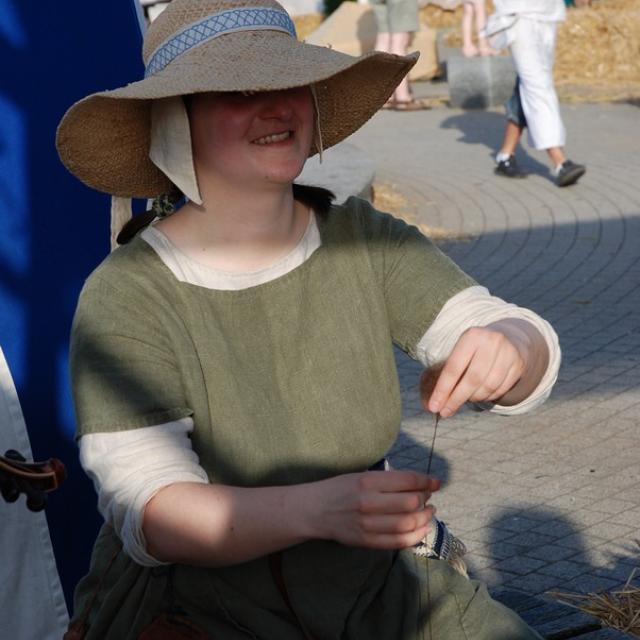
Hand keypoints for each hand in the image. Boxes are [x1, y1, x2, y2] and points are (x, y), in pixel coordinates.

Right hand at [304, 471, 439, 549]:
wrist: (315, 510)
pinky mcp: (366, 541)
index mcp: (367, 481)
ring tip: (428, 512)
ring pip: (407, 524)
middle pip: (410, 504)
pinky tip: (422, 529)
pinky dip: (415, 536)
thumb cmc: (339, 488)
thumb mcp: (360, 475)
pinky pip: (398, 542)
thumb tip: (418, 484)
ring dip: (424, 518)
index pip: (406, 481)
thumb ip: (386, 481)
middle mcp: (368, 502)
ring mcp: (367, 525)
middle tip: (428, 497)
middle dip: (426, 499)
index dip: (426, 482)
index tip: (435, 482)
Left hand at [421, 323, 527, 417]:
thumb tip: (427, 405)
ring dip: (473, 398)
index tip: (434, 407)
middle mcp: (492, 342)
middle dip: (456, 399)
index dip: (443, 390)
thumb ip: (437, 379)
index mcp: (471, 336)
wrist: (504, 339)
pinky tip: (480, 394)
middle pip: (472, 379)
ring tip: (465, 398)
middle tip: (445, 412)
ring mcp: (509, 353)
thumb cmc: (470, 352)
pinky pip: (501, 390)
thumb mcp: (454, 355)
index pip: (454, 368)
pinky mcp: (519, 365)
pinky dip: (488, 397)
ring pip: (488, 387)